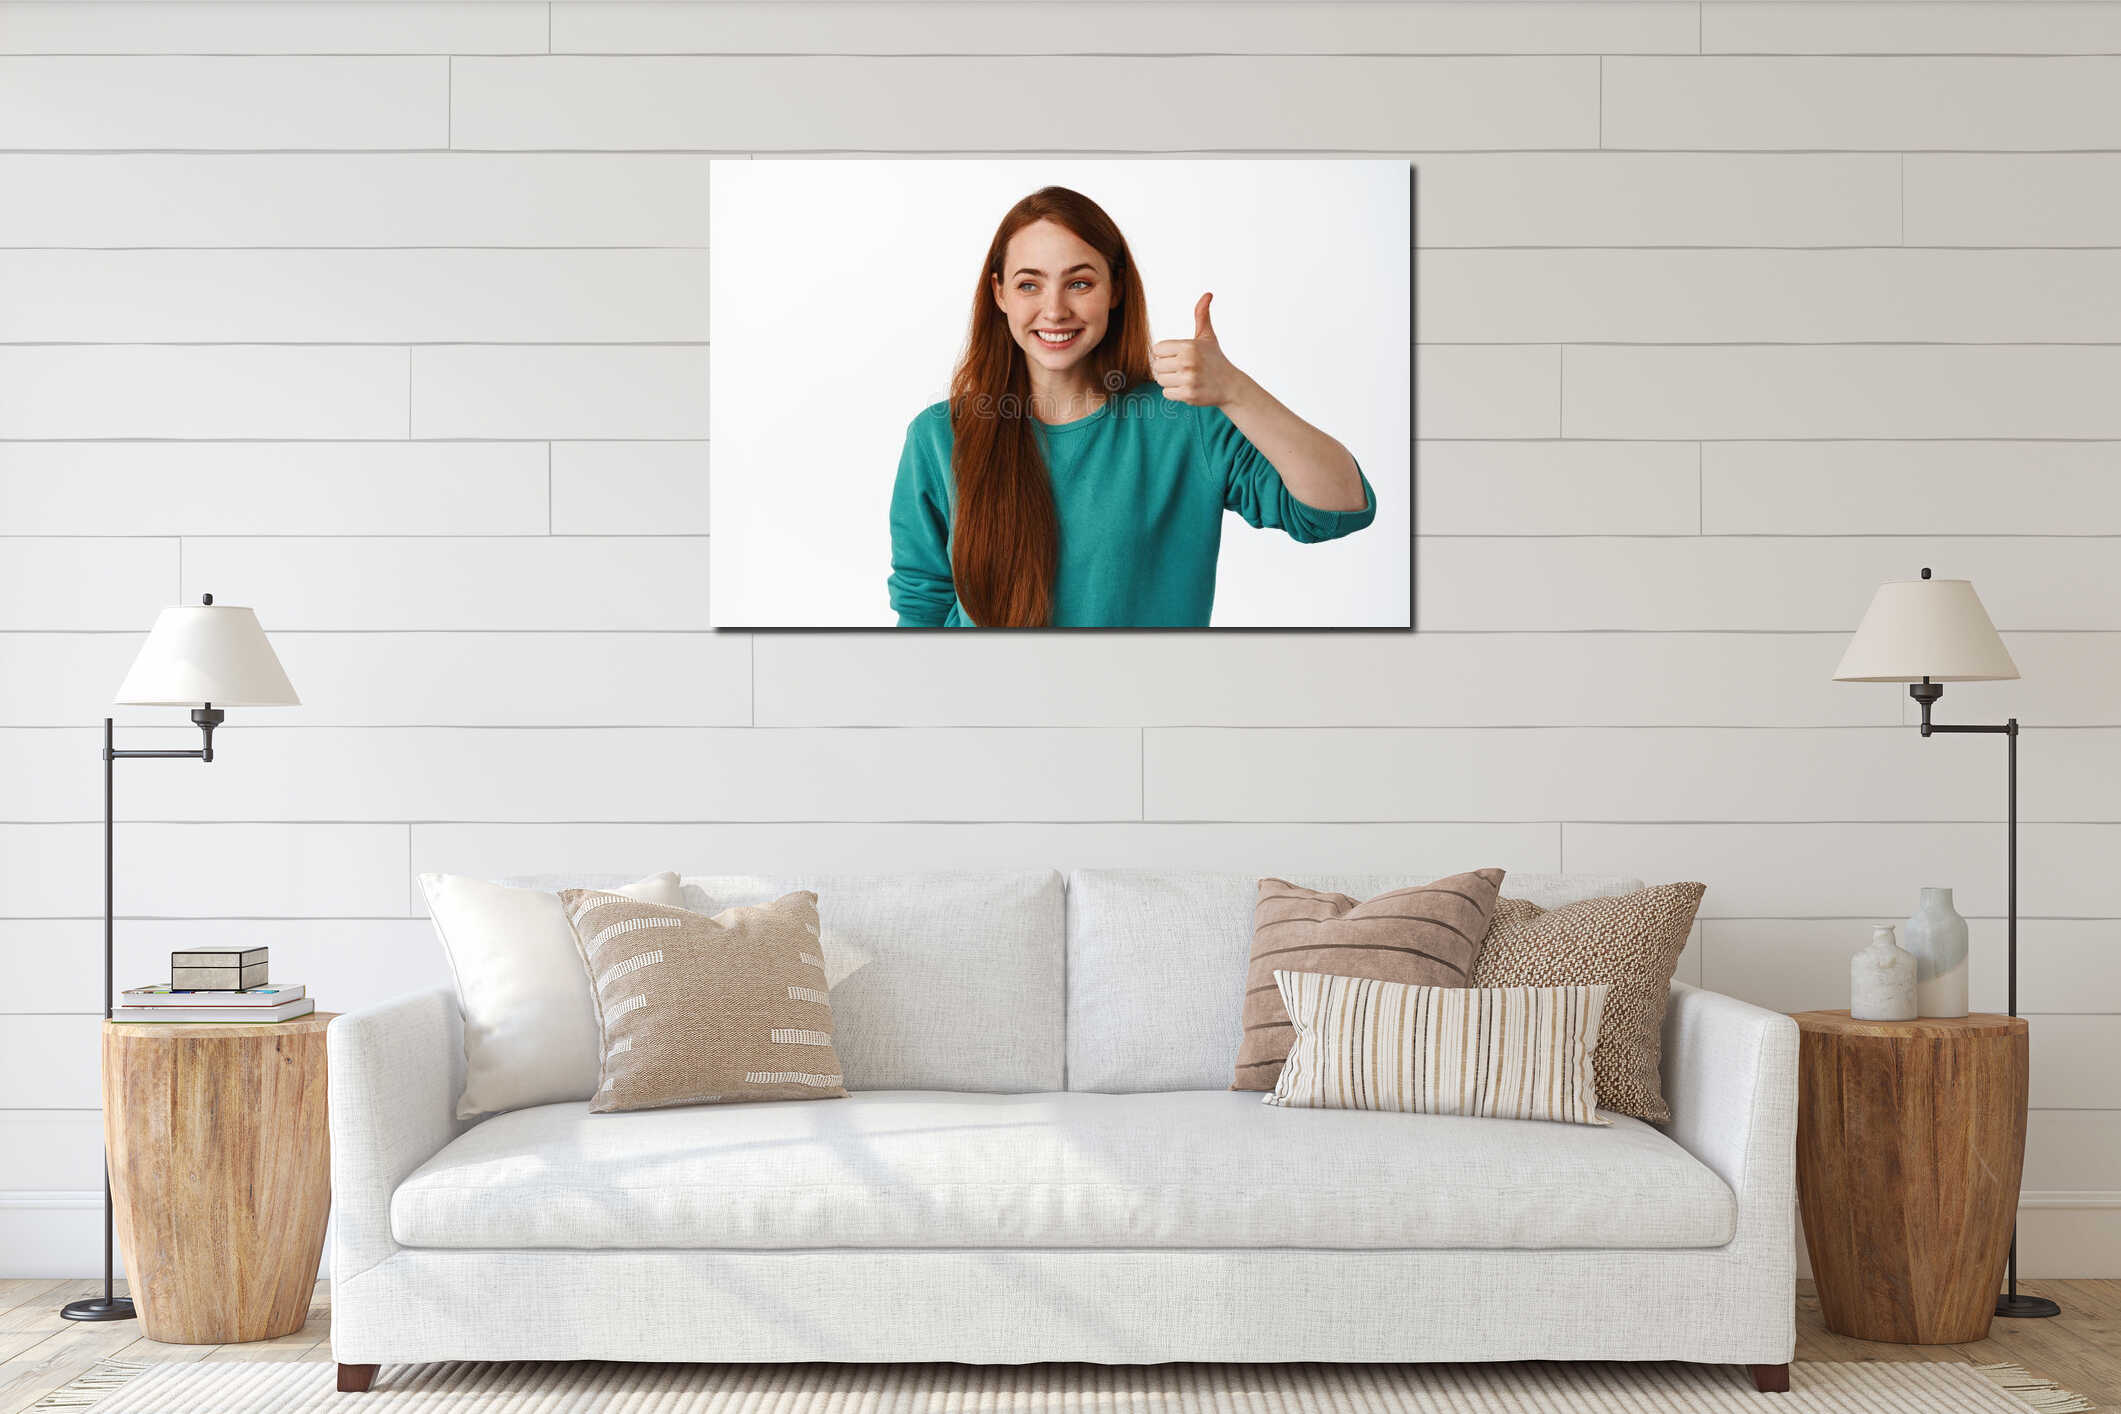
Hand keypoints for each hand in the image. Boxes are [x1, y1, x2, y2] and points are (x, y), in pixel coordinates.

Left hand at [1151, 293, 1249, 407]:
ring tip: (1184, 377)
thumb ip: (1202, 315)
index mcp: (1188, 346)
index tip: (1177, 356)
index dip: (1165, 354)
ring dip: (1169, 380)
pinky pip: (1166, 393)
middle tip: (1181, 369)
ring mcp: (1188, 379)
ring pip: (1160, 380)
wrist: (1231, 385)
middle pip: (1157, 366)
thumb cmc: (1215, 359)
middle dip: (1166, 368)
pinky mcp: (1188, 394)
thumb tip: (1207, 294)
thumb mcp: (1207, 336)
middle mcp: (1188, 362)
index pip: (1158, 349)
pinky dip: (1174, 392)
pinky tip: (1186, 387)